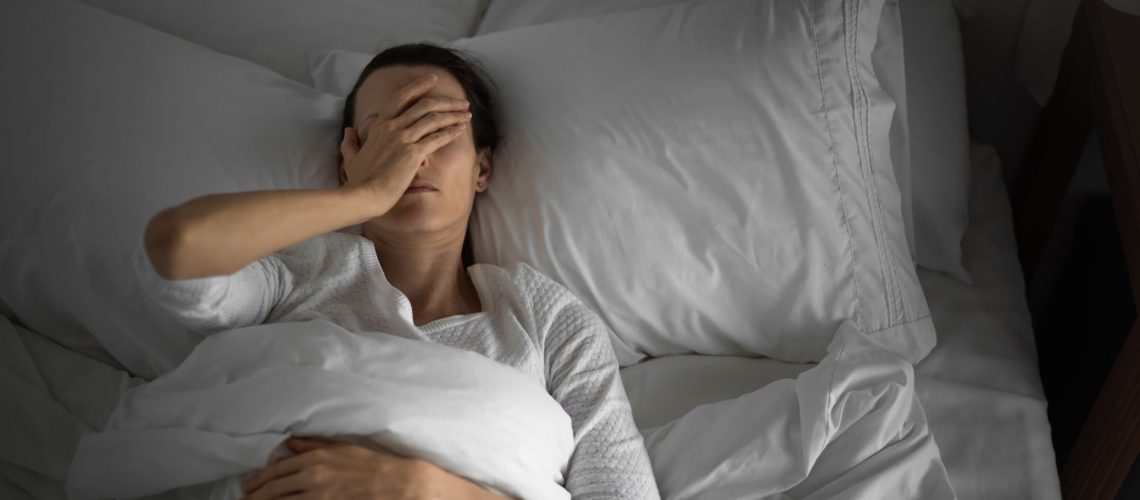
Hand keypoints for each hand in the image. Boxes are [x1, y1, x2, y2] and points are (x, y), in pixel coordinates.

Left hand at [240, 437, 506, 499]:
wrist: (396, 483)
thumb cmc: (371, 463)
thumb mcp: (342, 448)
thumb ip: (314, 445)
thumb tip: (291, 443)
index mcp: (315, 459)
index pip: (277, 470)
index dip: (259, 479)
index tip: (248, 485)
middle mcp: (312, 478)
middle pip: (273, 489)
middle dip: (256, 495)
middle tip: (245, 498)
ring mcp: (318, 497)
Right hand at [340, 74, 471, 216]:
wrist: (364, 195)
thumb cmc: (359, 180)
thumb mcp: (350, 157)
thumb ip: (350, 143)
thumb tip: (347, 131)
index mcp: (379, 126)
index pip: (401, 98)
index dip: (419, 86)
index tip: (433, 80)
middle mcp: (393, 127)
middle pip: (425, 105)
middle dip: (446, 101)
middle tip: (461, 102)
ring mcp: (403, 139)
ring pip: (434, 119)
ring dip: (454, 114)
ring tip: (467, 114)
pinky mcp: (414, 154)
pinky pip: (438, 138)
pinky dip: (452, 132)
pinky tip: (461, 130)